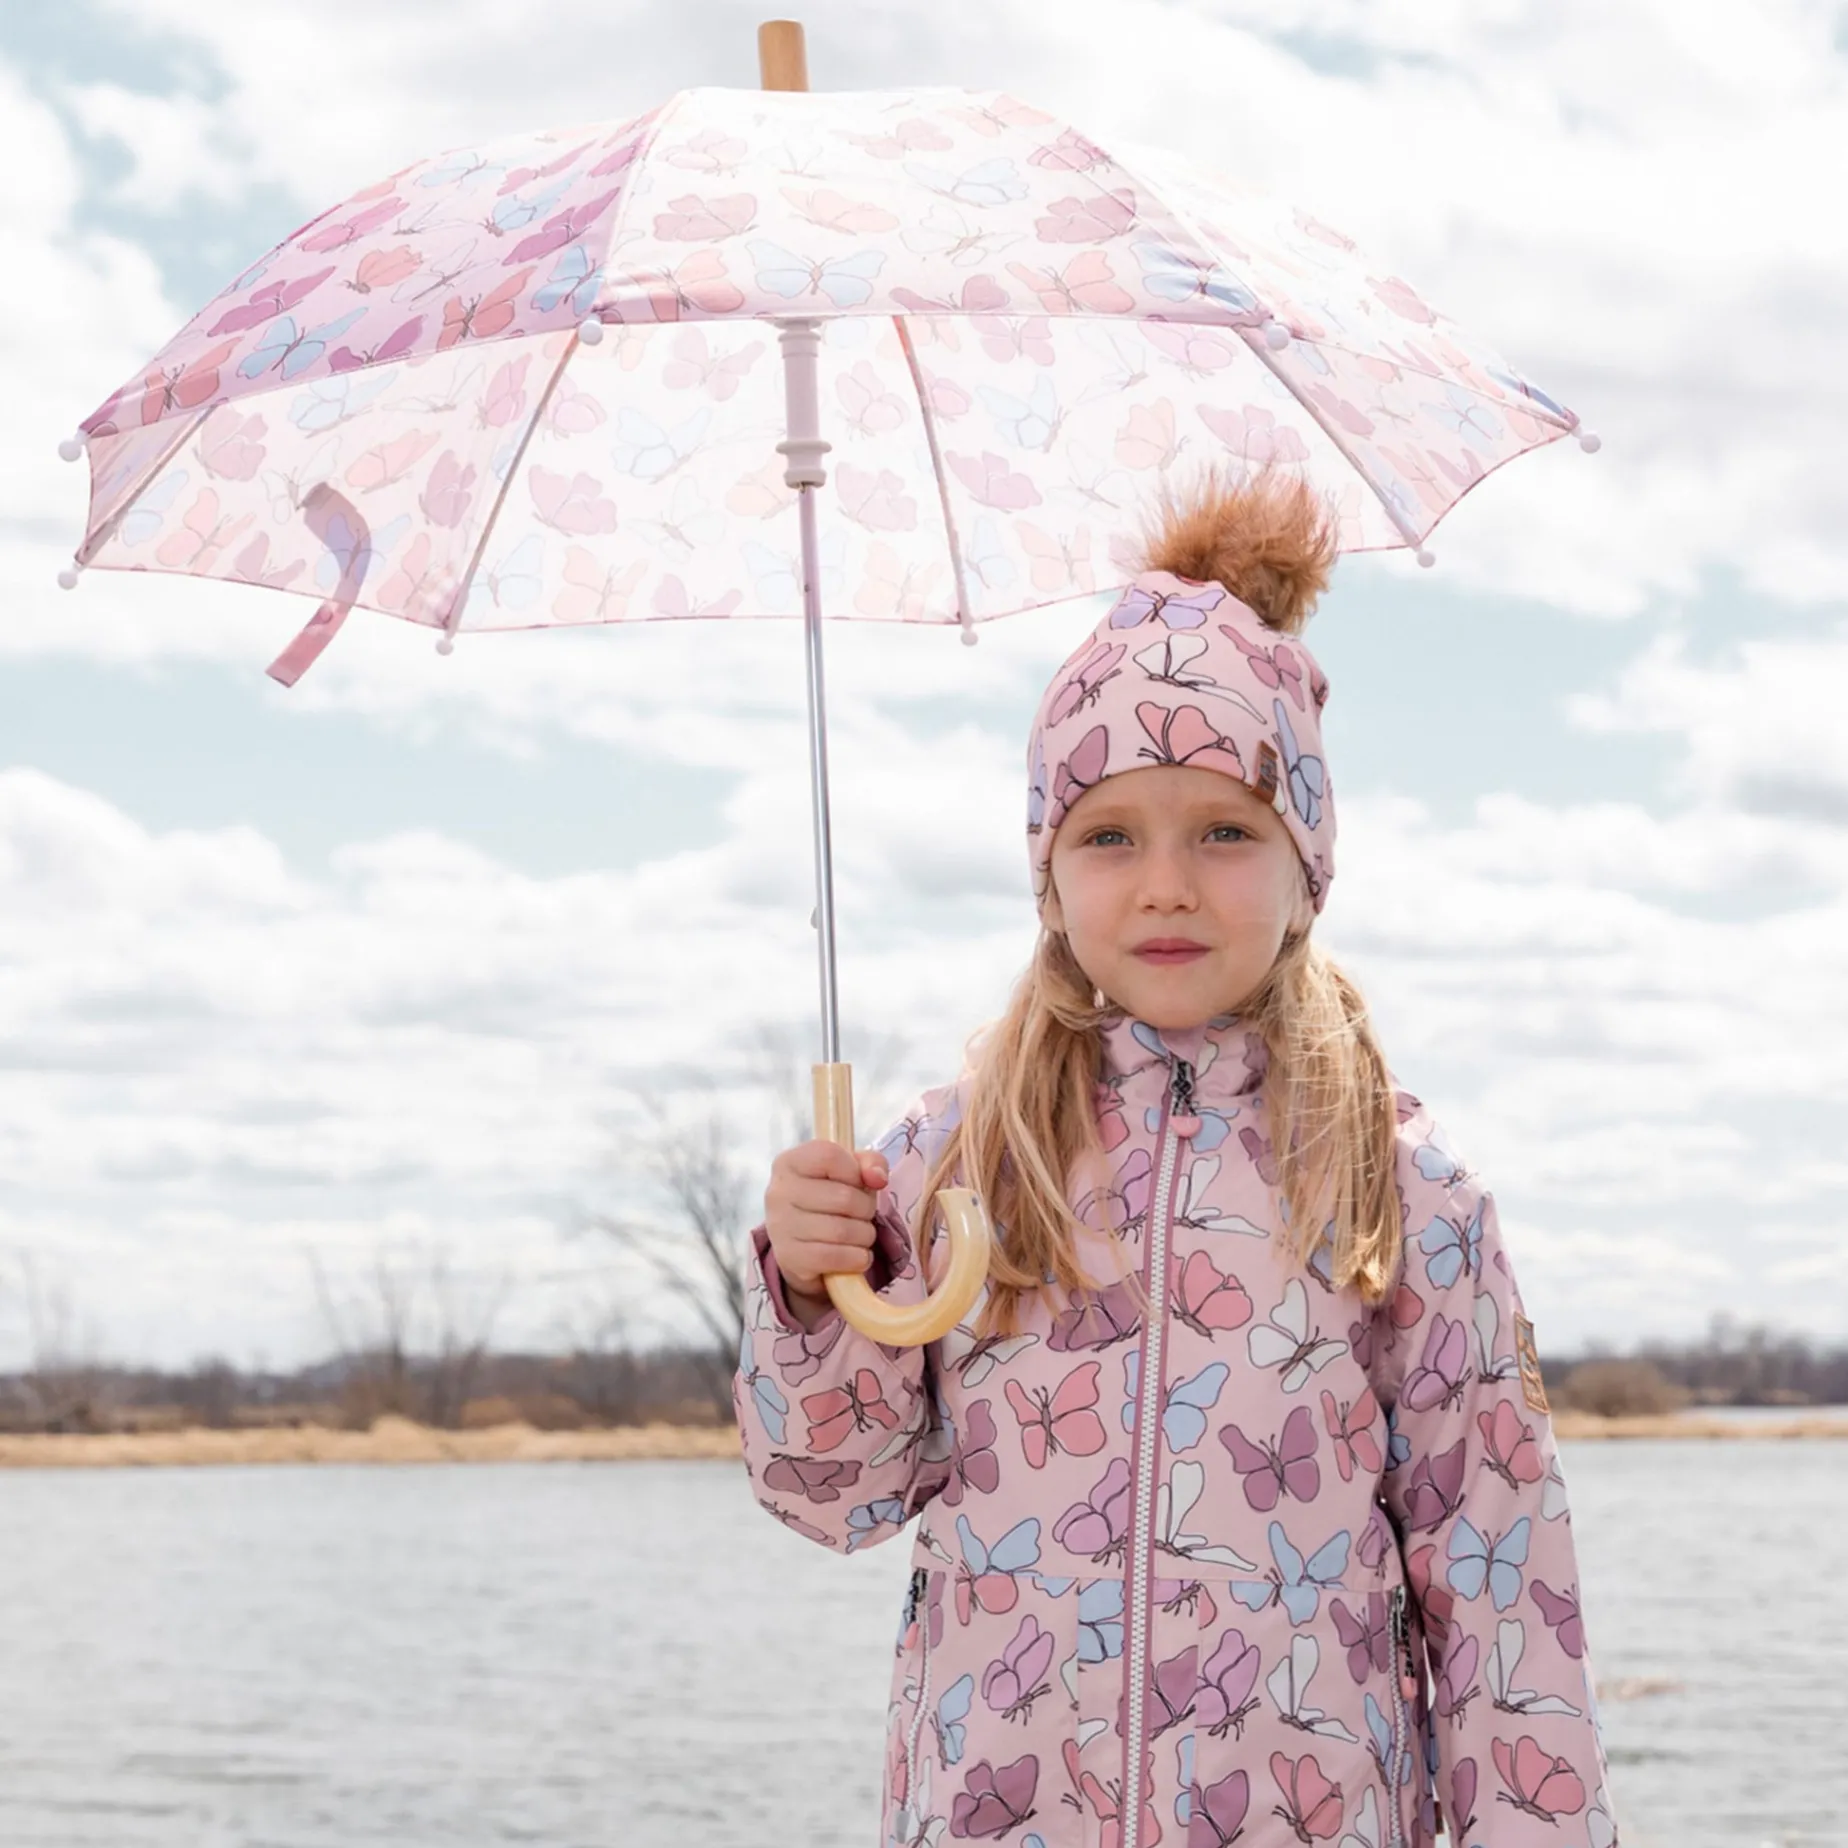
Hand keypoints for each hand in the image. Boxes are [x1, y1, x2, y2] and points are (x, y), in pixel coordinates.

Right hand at [764, 1140, 890, 1296]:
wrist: (801, 1246)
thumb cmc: (828, 1199)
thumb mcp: (849, 1172)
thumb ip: (870, 1163)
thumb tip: (878, 1178)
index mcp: (789, 1162)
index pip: (829, 1156)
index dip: (854, 1171)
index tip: (858, 1182)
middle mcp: (778, 1192)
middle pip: (844, 1197)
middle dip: (866, 1209)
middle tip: (862, 1214)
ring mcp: (780, 1227)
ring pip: (843, 1231)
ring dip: (864, 1236)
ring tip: (860, 1234)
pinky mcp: (789, 1258)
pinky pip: (835, 1257)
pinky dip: (856, 1258)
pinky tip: (856, 1255)